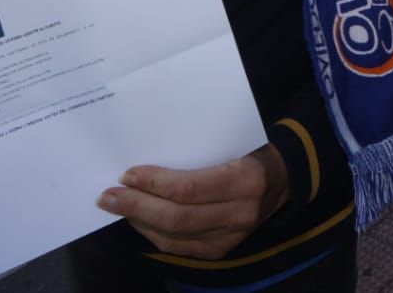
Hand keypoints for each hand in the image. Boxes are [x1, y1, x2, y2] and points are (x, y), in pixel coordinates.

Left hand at [97, 144, 289, 260]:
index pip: (189, 188)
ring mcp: (231, 238)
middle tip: (108, 196)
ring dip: (140, 222)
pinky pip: (179, 247)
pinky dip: (154, 234)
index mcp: (245, 181)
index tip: (127, 174)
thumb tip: (147, 156)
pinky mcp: (220, 251)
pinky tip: (139, 220)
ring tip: (117, 207)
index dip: (154, 184)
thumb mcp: (233, 141)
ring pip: (174, 237)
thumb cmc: (252, 151)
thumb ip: (197, 152)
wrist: (284, 179)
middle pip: (177, 218)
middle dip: (137, 207)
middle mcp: (239, 214)